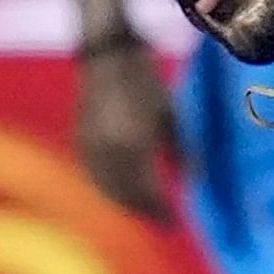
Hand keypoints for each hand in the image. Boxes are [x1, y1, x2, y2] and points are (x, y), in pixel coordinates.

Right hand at [72, 39, 178, 226]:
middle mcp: (107, 151)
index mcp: (133, 144)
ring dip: (125, 203)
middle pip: (125, 195)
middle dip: (144, 210)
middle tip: (163, 221)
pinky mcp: (80, 140)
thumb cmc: (144, 78)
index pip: (147, 191)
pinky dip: (108, 188)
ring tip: (144, 211)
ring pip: (106, 187)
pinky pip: (93, 175)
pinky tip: (121, 191)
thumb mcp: (169, 114)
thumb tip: (192, 181)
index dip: (161, 209)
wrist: (106, 52)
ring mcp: (89, 146)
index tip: (176, 222)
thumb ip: (180, 151)